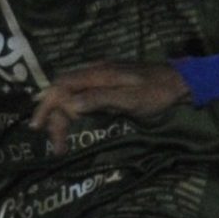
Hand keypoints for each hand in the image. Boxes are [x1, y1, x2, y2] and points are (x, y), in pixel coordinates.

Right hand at [28, 62, 188, 151]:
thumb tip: (69, 104)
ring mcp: (102, 78)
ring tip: (62, 142)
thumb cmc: (157, 92)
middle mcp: (95, 73)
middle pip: (63, 92)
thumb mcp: (130, 99)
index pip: (61, 86)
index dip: (46, 105)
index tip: (38, 126)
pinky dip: (74, 112)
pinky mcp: (109, 85)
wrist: (180, 83)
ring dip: (63, 117)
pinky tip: (74, 126)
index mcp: (98, 74)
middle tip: (55, 145)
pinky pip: (83, 97)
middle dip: (53, 116)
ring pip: (71, 95)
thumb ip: (100, 99)